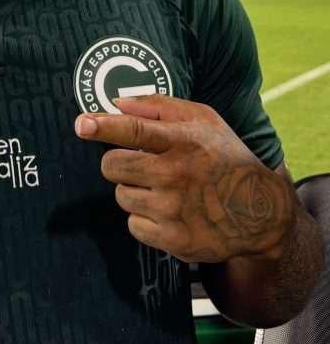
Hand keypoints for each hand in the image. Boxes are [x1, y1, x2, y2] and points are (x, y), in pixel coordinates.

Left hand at [74, 94, 293, 263]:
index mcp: (185, 141)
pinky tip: (169, 213)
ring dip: (134, 191)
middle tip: (140, 164)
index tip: (82, 124)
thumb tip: (116, 103)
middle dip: (118, 163)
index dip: (104, 126)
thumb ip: (158, 106)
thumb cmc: (225, 157)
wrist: (262, 213)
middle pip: (113, 166)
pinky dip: (144, 220)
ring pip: (121, 196)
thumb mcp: (203, 120)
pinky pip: (133, 225)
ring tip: (164, 190)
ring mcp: (175, 210)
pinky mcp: (174, 240)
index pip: (135, 130)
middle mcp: (178, 175)